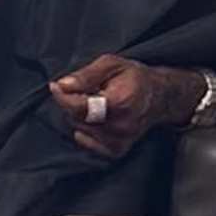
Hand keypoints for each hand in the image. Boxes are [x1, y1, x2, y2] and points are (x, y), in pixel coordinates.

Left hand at [50, 51, 202, 157]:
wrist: (159, 97)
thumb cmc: (134, 77)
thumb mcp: (111, 64)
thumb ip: (86, 75)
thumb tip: (62, 85)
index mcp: (120, 102)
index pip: (79, 107)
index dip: (63, 96)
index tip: (56, 86)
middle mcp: (121, 126)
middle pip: (76, 118)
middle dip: (74, 103)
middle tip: (88, 91)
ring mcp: (119, 141)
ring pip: (79, 129)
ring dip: (80, 116)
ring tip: (97, 104)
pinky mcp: (116, 151)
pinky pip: (86, 142)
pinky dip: (86, 129)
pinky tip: (98, 118)